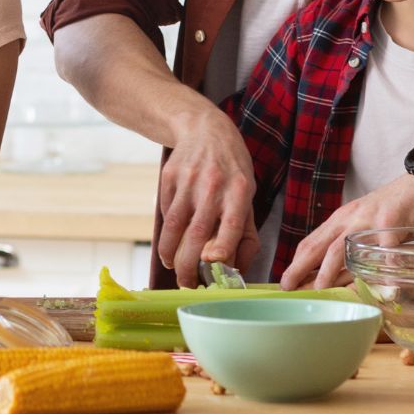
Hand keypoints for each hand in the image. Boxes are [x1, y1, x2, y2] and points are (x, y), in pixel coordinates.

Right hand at [154, 110, 258, 287]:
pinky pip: (164, 211)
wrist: (205, 129)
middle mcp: (213, 185)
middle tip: (187, 283)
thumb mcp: (248, 195)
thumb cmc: (232, 170)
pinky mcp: (169, 177)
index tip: (213, 265)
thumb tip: (237, 269)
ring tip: (173, 267)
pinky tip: (170, 242)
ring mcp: (188, 180)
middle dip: (188, 264)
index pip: (231, 224)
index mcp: (240, 191)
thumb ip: (246, 233)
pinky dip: (165, 232)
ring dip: (170, 253)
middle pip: (196, 232)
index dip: (222, 247)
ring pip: (173, 225)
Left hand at [277, 174, 413, 289]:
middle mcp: (351, 219)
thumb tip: (339, 275)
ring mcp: (370, 220)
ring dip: (330, 271)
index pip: (312, 242)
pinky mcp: (392, 220)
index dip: (296, 262)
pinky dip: (382, 268)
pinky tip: (381, 285)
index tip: (285, 281)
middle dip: (301, 268)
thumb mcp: (366, 222)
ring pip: (343, 247)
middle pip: (320, 246)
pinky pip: (385, 248)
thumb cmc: (396, 207)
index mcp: (342, 219)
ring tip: (321, 290)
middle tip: (289, 287)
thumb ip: (353, 243)